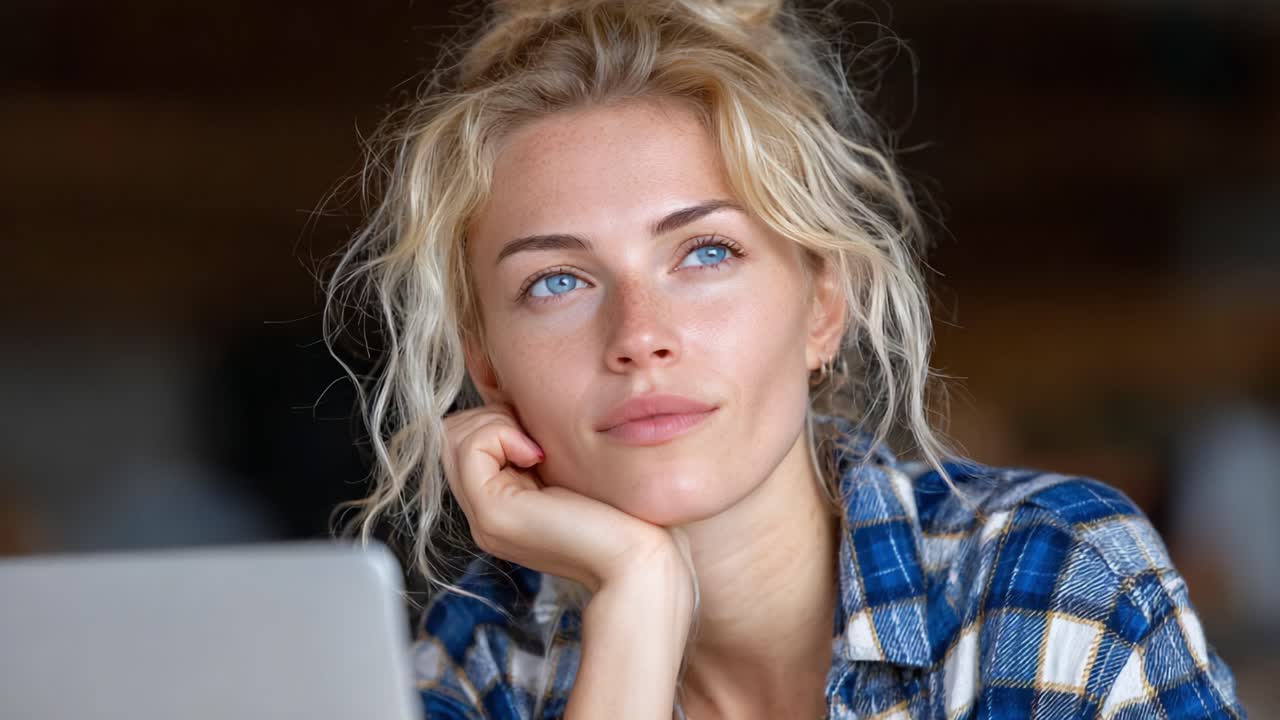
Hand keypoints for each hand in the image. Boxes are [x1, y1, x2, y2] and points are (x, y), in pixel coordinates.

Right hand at [441, 403, 691, 593]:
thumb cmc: (624, 515)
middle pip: (451, 436)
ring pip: (453, 437)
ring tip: (536, 446)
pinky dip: (500, 434)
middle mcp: (484, 515)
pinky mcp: (492, 515)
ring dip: (495, 422)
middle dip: (491, 415)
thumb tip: (520, 404)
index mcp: (501, 506)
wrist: (639, 559)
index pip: (463, 441)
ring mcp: (483, 518)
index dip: (497, 419)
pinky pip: (471, 449)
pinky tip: (537, 455)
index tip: (540, 433)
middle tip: (535, 436)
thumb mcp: (571, 472)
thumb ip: (540, 449)